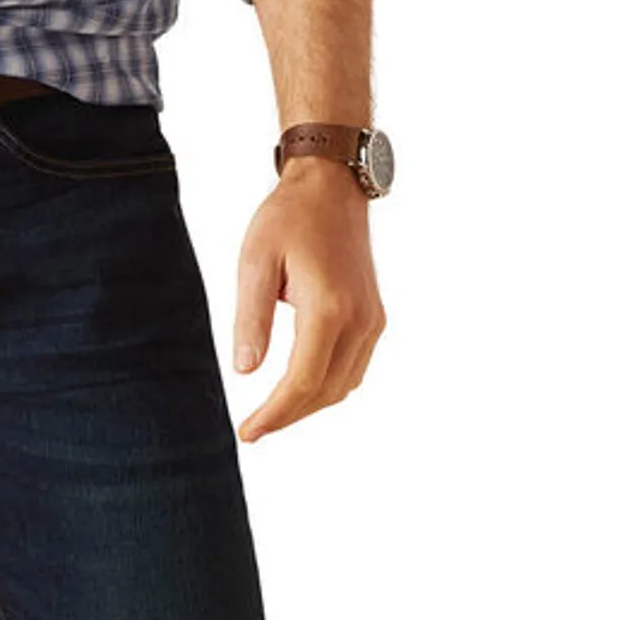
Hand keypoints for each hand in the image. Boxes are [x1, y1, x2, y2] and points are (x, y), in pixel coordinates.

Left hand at [231, 159, 384, 442]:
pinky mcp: (375, 317)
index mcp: (329, 309)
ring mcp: (372, 321)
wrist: (331, 187)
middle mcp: (359, 322)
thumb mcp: (256, 260)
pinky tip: (303, 385)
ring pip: (344, 385)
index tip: (247, 432)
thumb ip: (252, 317)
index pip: (302, 382)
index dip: (274, 413)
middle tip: (254, 428)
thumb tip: (245, 371)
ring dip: (310, 404)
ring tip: (273, 412)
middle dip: (289, 415)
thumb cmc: (288, 217)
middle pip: (325, 391)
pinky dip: (328, 385)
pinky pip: (354, 368)